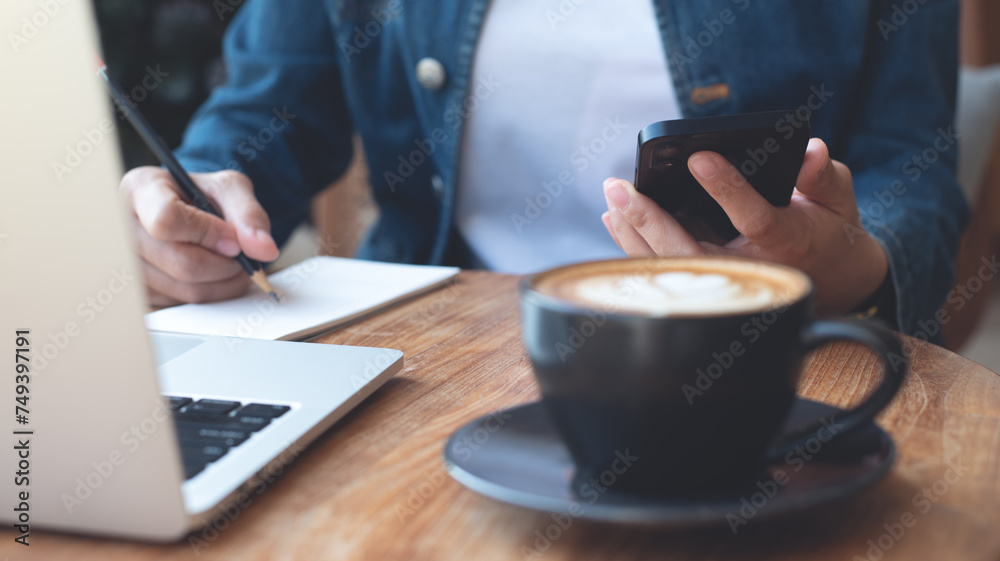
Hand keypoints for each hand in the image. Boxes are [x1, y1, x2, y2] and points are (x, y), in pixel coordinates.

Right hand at [120, 167, 279, 305]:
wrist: (184, 211)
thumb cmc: (199, 195)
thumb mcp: (228, 188)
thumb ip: (248, 213)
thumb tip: (264, 249)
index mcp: (140, 190)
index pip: (167, 220)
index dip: (209, 234)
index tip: (234, 241)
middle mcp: (123, 228)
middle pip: (181, 263)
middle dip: (225, 265)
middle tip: (241, 257)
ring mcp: (125, 264)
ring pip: (184, 290)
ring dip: (222, 283)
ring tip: (232, 264)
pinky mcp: (138, 293)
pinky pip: (181, 306)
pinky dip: (209, 295)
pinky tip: (214, 277)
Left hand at [601, 139, 887, 315]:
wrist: (832, 282)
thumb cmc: (829, 230)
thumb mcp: (839, 201)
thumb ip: (824, 176)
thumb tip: (811, 151)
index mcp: (789, 243)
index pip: (755, 217)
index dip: (727, 189)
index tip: (699, 158)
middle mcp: (752, 271)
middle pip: (692, 252)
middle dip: (651, 220)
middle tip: (619, 188)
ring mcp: (726, 284)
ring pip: (671, 269)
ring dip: (635, 236)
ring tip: (613, 201)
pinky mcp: (709, 288)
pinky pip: (666, 274)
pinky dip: (637, 249)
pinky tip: (618, 222)